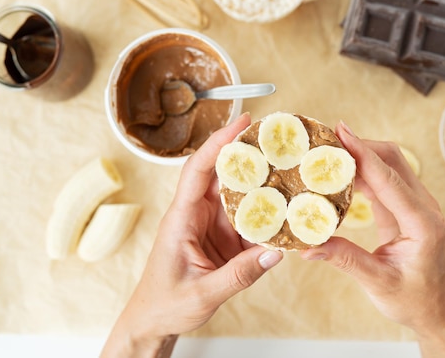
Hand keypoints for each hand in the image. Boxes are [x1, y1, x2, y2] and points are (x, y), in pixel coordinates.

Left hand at [101, 113, 282, 357]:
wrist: (153, 321)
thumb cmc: (165, 304)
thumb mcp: (202, 294)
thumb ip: (239, 275)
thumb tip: (276, 253)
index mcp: (181, 219)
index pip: (198, 170)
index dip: (218, 144)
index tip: (242, 123)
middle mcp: (196, 215)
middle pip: (222, 175)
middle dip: (249, 155)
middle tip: (278, 140)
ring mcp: (210, 225)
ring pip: (239, 196)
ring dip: (262, 186)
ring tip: (290, 172)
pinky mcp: (221, 239)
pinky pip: (246, 220)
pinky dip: (266, 217)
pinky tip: (286, 214)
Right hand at [300, 122, 444, 357]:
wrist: (438, 311)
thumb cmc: (415, 301)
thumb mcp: (378, 283)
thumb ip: (345, 259)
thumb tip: (308, 247)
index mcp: (423, 223)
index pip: (389, 178)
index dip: (363, 153)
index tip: (341, 132)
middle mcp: (425, 208)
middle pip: (393, 160)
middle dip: (361, 146)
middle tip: (327, 139)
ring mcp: (418, 207)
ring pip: (390, 166)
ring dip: (362, 156)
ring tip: (330, 151)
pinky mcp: (407, 210)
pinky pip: (386, 182)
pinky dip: (364, 174)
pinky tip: (342, 174)